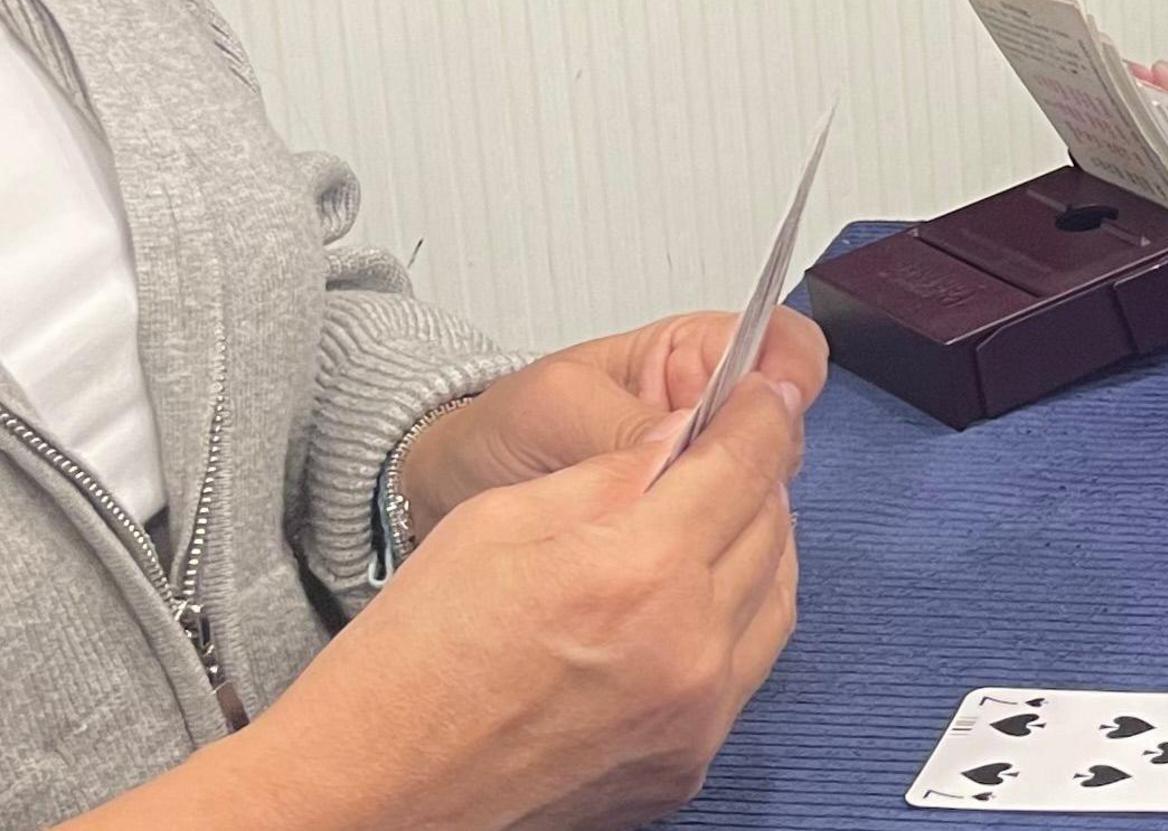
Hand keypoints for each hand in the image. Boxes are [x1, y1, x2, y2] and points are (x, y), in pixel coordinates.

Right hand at [245, 383, 810, 830]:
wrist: (373, 791)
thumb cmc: (410, 660)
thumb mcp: (498, 519)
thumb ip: (611, 473)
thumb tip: (683, 437)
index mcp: (640, 569)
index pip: (745, 464)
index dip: (761, 417)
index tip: (763, 395)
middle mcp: (687, 646)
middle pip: (772, 529)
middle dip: (757, 480)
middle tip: (728, 457)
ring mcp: (695, 716)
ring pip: (775, 601)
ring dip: (758, 551)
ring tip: (711, 526)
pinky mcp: (688, 764)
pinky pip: (746, 672)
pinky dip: (735, 625)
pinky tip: (690, 606)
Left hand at [396, 307, 830, 533]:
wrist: (447, 496)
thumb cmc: (495, 433)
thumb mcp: (555, 411)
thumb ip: (627, 425)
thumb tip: (693, 445)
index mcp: (691, 356)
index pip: (781, 346)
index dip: (790, 374)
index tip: (775, 405)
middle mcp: (711, 411)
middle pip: (786, 427)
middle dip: (761, 456)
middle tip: (709, 480)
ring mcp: (706, 473)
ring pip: (766, 488)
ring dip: (738, 509)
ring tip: (675, 524)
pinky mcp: (690, 529)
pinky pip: (732, 537)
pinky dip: (715, 550)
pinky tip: (676, 558)